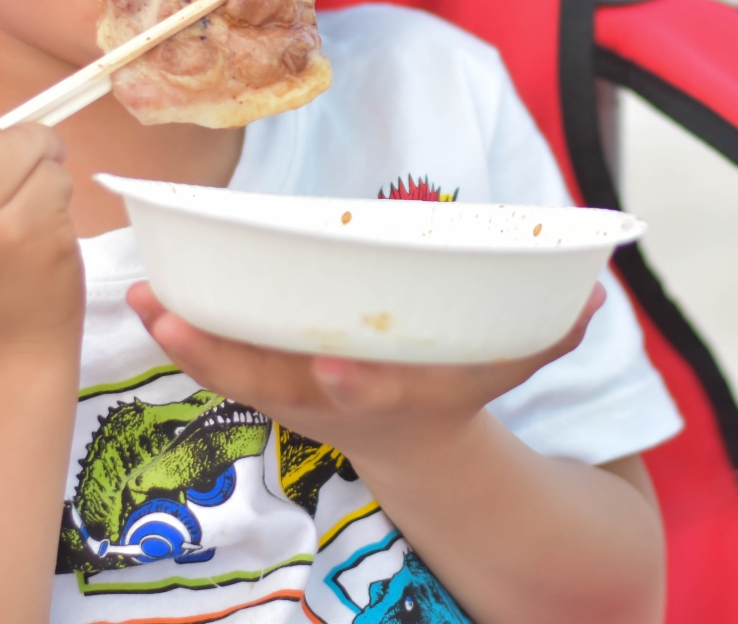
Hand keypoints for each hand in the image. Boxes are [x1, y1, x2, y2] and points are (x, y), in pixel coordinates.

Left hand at [127, 281, 604, 468]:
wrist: (413, 444)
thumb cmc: (456, 383)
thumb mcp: (507, 365)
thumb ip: (547, 332)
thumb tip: (593, 293)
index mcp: (400, 397)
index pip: (380, 394)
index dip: (356, 382)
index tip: (333, 365)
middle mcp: (340, 402)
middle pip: (276, 388)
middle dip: (227, 360)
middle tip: (176, 322)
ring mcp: (298, 398)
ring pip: (234, 376)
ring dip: (188, 341)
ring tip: (144, 298)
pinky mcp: (271, 384)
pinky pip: (220, 363)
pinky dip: (186, 335)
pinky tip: (149, 297)